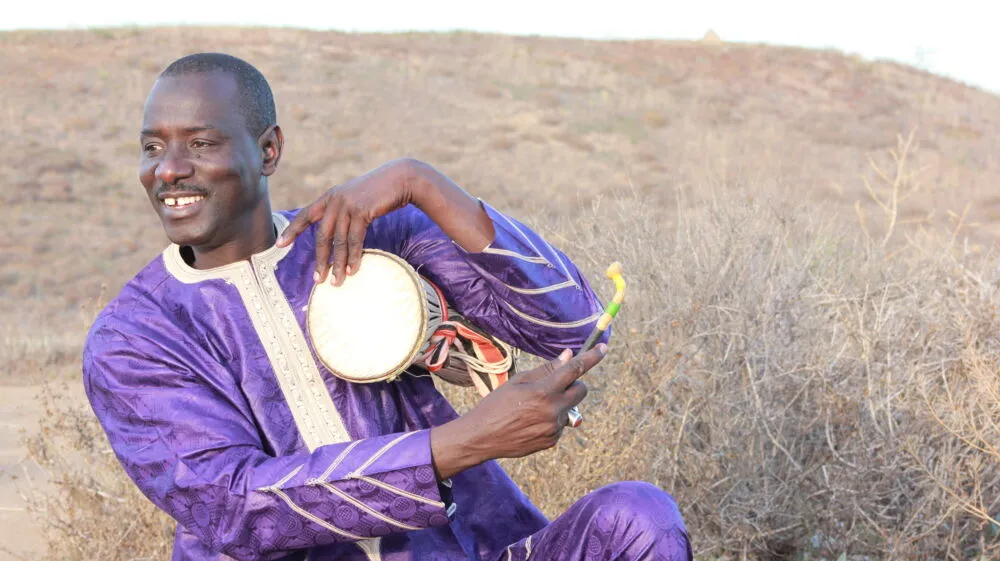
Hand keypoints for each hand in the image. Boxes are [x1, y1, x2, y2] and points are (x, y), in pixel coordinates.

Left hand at [275, 159, 413, 284]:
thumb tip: (339, 234)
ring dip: (338, 264)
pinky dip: (354, 257)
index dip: (292, 231)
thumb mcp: (357, 198)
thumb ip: (344, 211)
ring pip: (338, 241)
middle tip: (318, 280)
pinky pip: (355, 240)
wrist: (401, 178)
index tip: (279, 245)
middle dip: (320, 260)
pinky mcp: (361, 211)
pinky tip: (353, 270)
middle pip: (322, 236)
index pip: (305, 215)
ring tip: (337, 282)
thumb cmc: (380, 191)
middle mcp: (335, 200)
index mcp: (330, 197)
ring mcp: (347, 205)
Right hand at [430, 344, 606, 479]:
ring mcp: (554, 428)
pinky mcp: (552, 441)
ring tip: (532, 409)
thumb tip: (568, 356)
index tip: (604, 348)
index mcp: (543, 391)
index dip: (591, 358)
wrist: (481, 437)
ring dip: (560, 404)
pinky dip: (552, 420)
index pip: (575, 370)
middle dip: (574, 384)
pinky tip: (531, 423)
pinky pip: (561, 424)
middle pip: (580, 391)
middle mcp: (553, 410)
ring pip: (570, 408)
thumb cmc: (496, 404)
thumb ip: (546, 369)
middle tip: (555, 385)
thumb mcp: (518, 381)